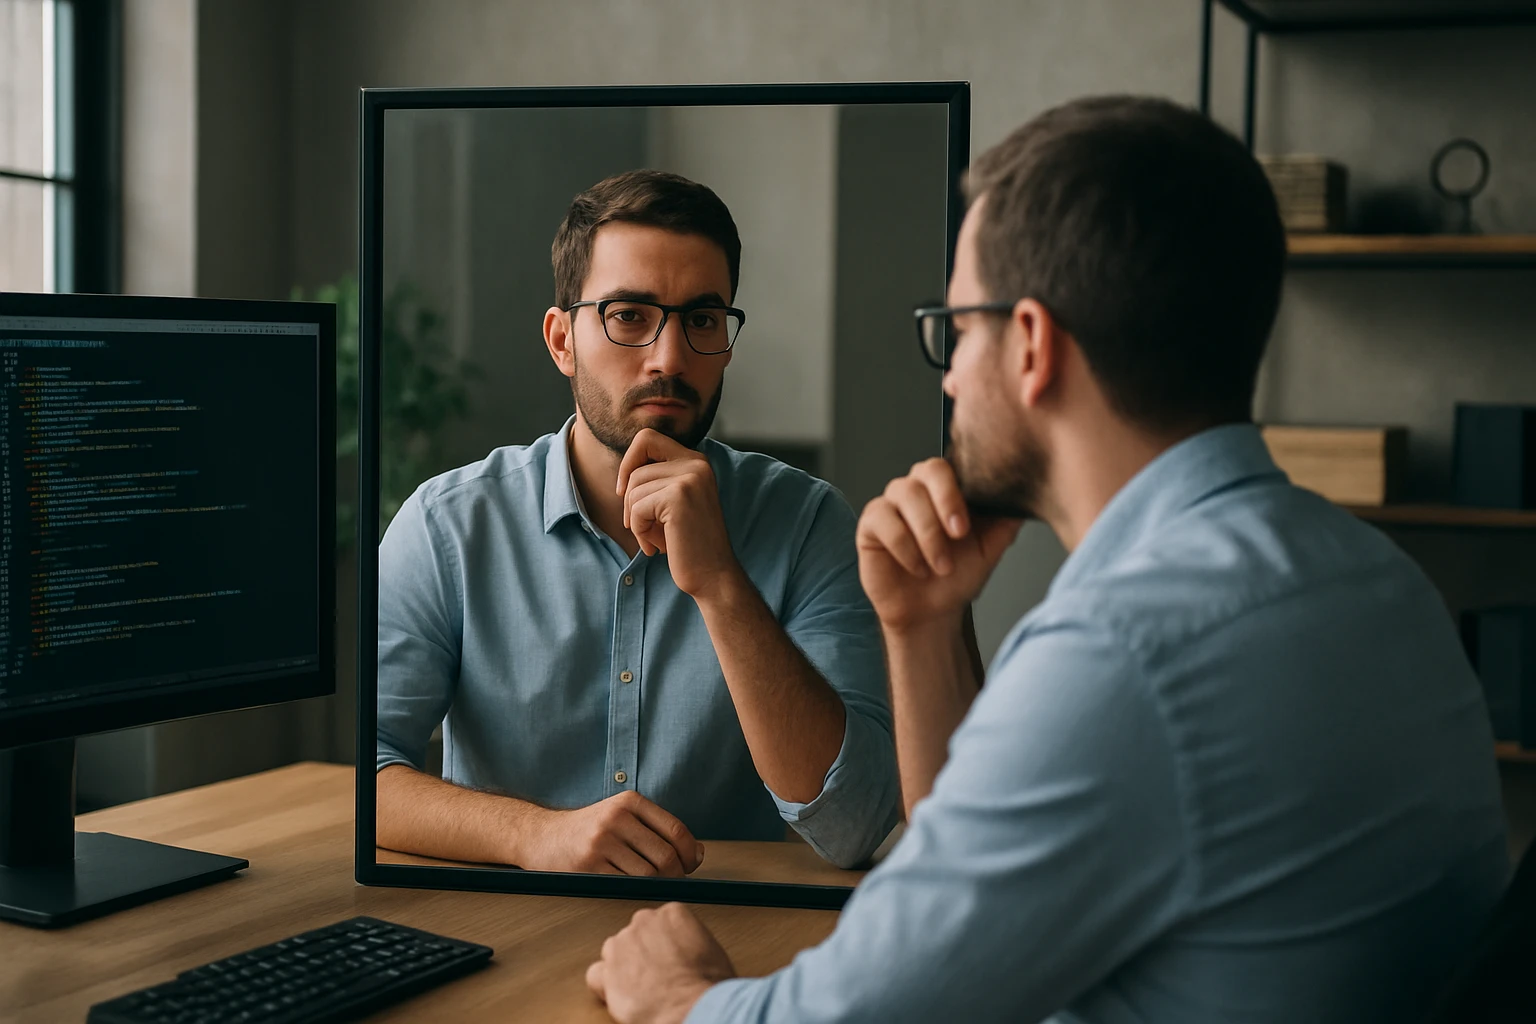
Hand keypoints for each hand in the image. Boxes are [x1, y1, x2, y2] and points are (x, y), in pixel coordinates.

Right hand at [517, 791, 704, 876]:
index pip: (676, 830)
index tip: (690, 865)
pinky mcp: (588, 865)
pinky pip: (625, 885)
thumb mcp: (624, 817)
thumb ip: (660, 830)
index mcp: (630, 801)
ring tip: (650, 886)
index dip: (690, 853)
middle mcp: (616, 817)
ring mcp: (601, 841)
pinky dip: (634, 891)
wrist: (543, 837)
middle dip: (675, 875)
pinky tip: (629, 888)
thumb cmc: (591, 831)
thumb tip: (699, 853)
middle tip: (670, 882)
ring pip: (648, 875)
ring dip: (655, 886)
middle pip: (666, 856)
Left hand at [587, 903, 735, 1023]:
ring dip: (625, 966)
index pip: (661, 922)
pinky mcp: (607, 971)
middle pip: (637, 933)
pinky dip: (605, 984)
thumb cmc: (706, 985)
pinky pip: (597, 974)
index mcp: (672, 913)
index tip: (670, 956)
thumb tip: (687, 950)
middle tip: (658, 974)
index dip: (665, 943)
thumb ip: (689, 940)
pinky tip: (619, 993)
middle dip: (644, 952)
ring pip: (615, 951)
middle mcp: (644, 922)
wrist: (692, 1008)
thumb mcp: (711, 951)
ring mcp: (622, 945)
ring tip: (643, 987)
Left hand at [617, 429, 743, 600]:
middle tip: (640, 525)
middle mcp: (696, 464)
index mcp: (697, 461)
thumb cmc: (689, 544)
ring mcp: (689, 478)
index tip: (625, 491)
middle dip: (629, 501)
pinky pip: (637, 508)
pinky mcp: (678, 497)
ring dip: (636, 520)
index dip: (629, 461)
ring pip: (634, 490)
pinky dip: (639, 531)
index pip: (647, 438)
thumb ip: (657, 480)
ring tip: (654, 538)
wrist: (713, 575)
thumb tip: (623, 471)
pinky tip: (656, 548)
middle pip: (636, 469)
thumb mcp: (674, 503)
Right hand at [857, 458, 1021, 631]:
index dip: (956, 492)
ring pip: (904, 495)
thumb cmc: (958, 576)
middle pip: (924, 470)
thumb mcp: (991, 548)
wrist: (932, 613)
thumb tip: (1024, 497)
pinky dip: (904, 547)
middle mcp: (918, 488)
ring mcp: (891, 503)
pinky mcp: (870, 525)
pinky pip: (883, 521)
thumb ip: (1006, 520)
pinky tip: (918, 568)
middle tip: (957, 537)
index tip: (965, 527)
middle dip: (943, 504)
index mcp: (947, 488)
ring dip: (927, 534)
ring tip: (940, 566)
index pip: (949, 466)